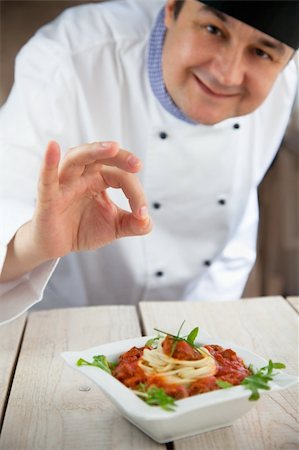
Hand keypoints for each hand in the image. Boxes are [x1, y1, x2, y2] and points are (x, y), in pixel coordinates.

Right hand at [30, 140, 151, 260]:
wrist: (57, 246)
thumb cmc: (82, 229)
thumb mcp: (114, 228)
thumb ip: (134, 224)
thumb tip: (147, 221)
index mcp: (98, 179)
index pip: (121, 176)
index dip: (135, 193)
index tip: (142, 213)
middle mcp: (82, 176)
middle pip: (100, 157)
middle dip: (119, 157)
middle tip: (137, 164)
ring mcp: (64, 184)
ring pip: (76, 158)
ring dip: (93, 150)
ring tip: (112, 147)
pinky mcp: (48, 198)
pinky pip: (47, 178)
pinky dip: (49, 162)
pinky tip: (52, 147)